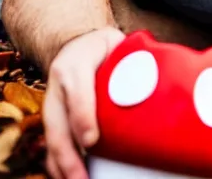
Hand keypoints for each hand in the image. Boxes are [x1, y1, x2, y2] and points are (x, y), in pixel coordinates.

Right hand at [43, 26, 125, 178]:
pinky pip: (52, 144)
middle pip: (58, 124)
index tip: (91, 140)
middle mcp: (58, 85)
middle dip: (69, 155)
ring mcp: (51, 103)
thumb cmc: (103, 50)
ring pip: (52, 138)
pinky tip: (67, 178)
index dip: (83, 116)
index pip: (77, 91)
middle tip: (83, 178)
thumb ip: (131, 67)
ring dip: (62, 165)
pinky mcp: (52, 118)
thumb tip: (160, 95)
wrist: (75, 45)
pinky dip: (58, 165)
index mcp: (76, 65)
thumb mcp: (116, 47)